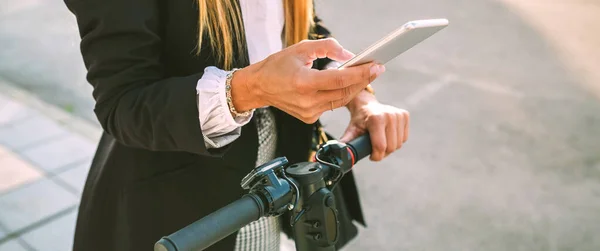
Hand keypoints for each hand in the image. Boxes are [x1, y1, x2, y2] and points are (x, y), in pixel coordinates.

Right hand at [230, 38, 384, 122]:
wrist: (259, 87)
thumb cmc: (278, 65)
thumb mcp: (301, 49)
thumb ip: (327, 48)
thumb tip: (350, 56)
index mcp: (303, 82)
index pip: (339, 79)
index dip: (360, 73)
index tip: (376, 66)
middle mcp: (307, 101)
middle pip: (344, 92)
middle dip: (363, 80)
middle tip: (377, 69)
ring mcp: (308, 112)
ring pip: (340, 100)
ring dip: (355, 88)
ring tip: (367, 75)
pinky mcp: (309, 118)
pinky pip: (331, 105)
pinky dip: (341, 94)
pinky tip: (349, 85)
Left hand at [340, 91, 409, 160]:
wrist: (366, 104)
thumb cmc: (359, 120)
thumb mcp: (351, 130)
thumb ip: (346, 143)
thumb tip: (340, 154)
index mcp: (376, 119)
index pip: (380, 146)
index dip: (376, 156)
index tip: (371, 156)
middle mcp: (389, 115)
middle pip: (391, 147)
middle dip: (382, 153)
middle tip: (375, 150)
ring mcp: (398, 114)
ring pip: (399, 144)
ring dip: (390, 148)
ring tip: (380, 142)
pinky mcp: (405, 115)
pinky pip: (404, 138)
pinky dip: (397, 141)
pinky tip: (388, 135)